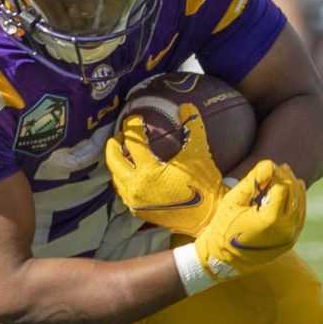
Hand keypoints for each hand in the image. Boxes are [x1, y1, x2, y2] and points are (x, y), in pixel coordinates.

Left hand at [104, 102, 225, 236]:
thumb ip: (192, 127)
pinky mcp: (139, 212)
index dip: (133, 127)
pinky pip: (123, 192)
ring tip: (124, 151)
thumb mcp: (199, 154)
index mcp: (148, 173)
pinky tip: (131, 171)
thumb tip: (186, 105)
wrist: (209, 218)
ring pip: (116, 178)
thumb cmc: (204, 186)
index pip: (134, 143)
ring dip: (117, 163)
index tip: (135, 119)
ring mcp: (135, 202)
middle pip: (114, 161)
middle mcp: (136, 188)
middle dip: (114, 145)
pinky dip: (123, 179)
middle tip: (120, 134)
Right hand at [187, 159, 304, 283]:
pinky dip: (298, 203)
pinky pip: (299, 218)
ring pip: (300, 206)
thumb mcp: (234, 201)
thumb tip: (269, 163)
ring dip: (295, 189)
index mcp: (271, 219)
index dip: (276, 174)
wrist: (223, 259)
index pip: (282, 187)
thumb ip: (253, 181)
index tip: (268, 166)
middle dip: (287, 178)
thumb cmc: (224, 227)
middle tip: (280, 166)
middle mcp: (285, 229)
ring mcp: (290, 237)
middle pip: (294, 195)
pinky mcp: (289, 242)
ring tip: (287, 175)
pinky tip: (294, 192)